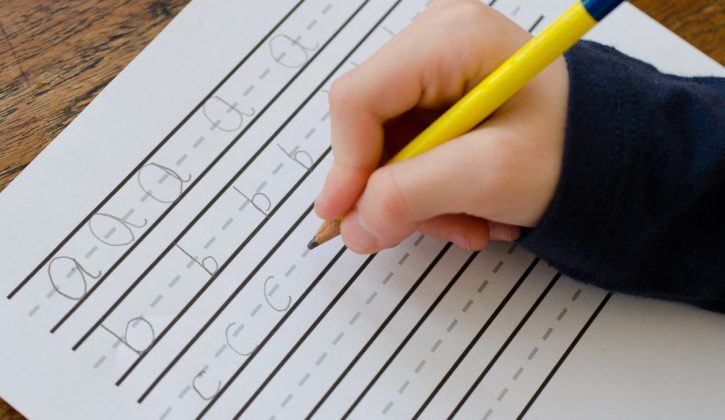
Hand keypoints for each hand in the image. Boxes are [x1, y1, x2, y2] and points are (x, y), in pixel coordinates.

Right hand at [314, 0, 568, 253]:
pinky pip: (406, 150)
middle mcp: (435, 41)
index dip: (345, 164)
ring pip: (385, 146)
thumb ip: (411, 197)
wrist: (611, 154)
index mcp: (450, 37)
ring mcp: (435, 68)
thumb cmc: (571, 149)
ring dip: (419, 198)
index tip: (347, 217)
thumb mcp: (489, 176)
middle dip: (396, 188)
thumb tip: (354, 225)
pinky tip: (469, 206)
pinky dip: (430, 189)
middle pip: (369, 126)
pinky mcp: (438, 95)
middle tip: (434, 228)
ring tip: (470, 223)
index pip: (359, 99)